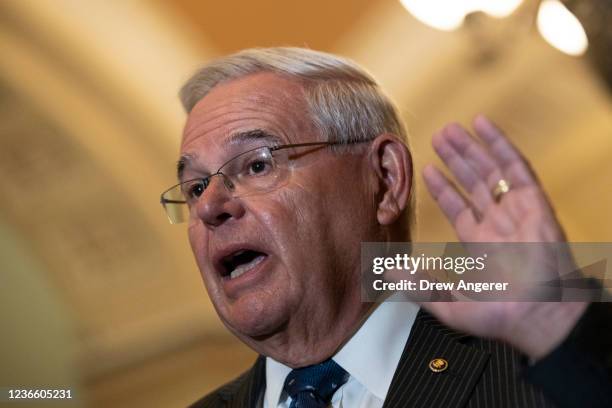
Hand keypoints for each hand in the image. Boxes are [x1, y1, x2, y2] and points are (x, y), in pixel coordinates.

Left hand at [420, 114, 587, 359]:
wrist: (538, 316)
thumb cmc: (500, 315)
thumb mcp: (448, 302)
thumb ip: (418, 284)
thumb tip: (385, 271)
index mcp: (480, 243)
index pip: (458, 207)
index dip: (443, 188)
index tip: (426, 169)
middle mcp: (497, 223)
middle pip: (473, 182)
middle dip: (455, 159)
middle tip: (438, 137)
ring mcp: (516, 211)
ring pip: (490, 170)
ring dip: (471, 148)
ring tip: (450, 129)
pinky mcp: (533, 202)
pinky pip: (516, 167)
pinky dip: (500, 144)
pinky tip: (482, 126)